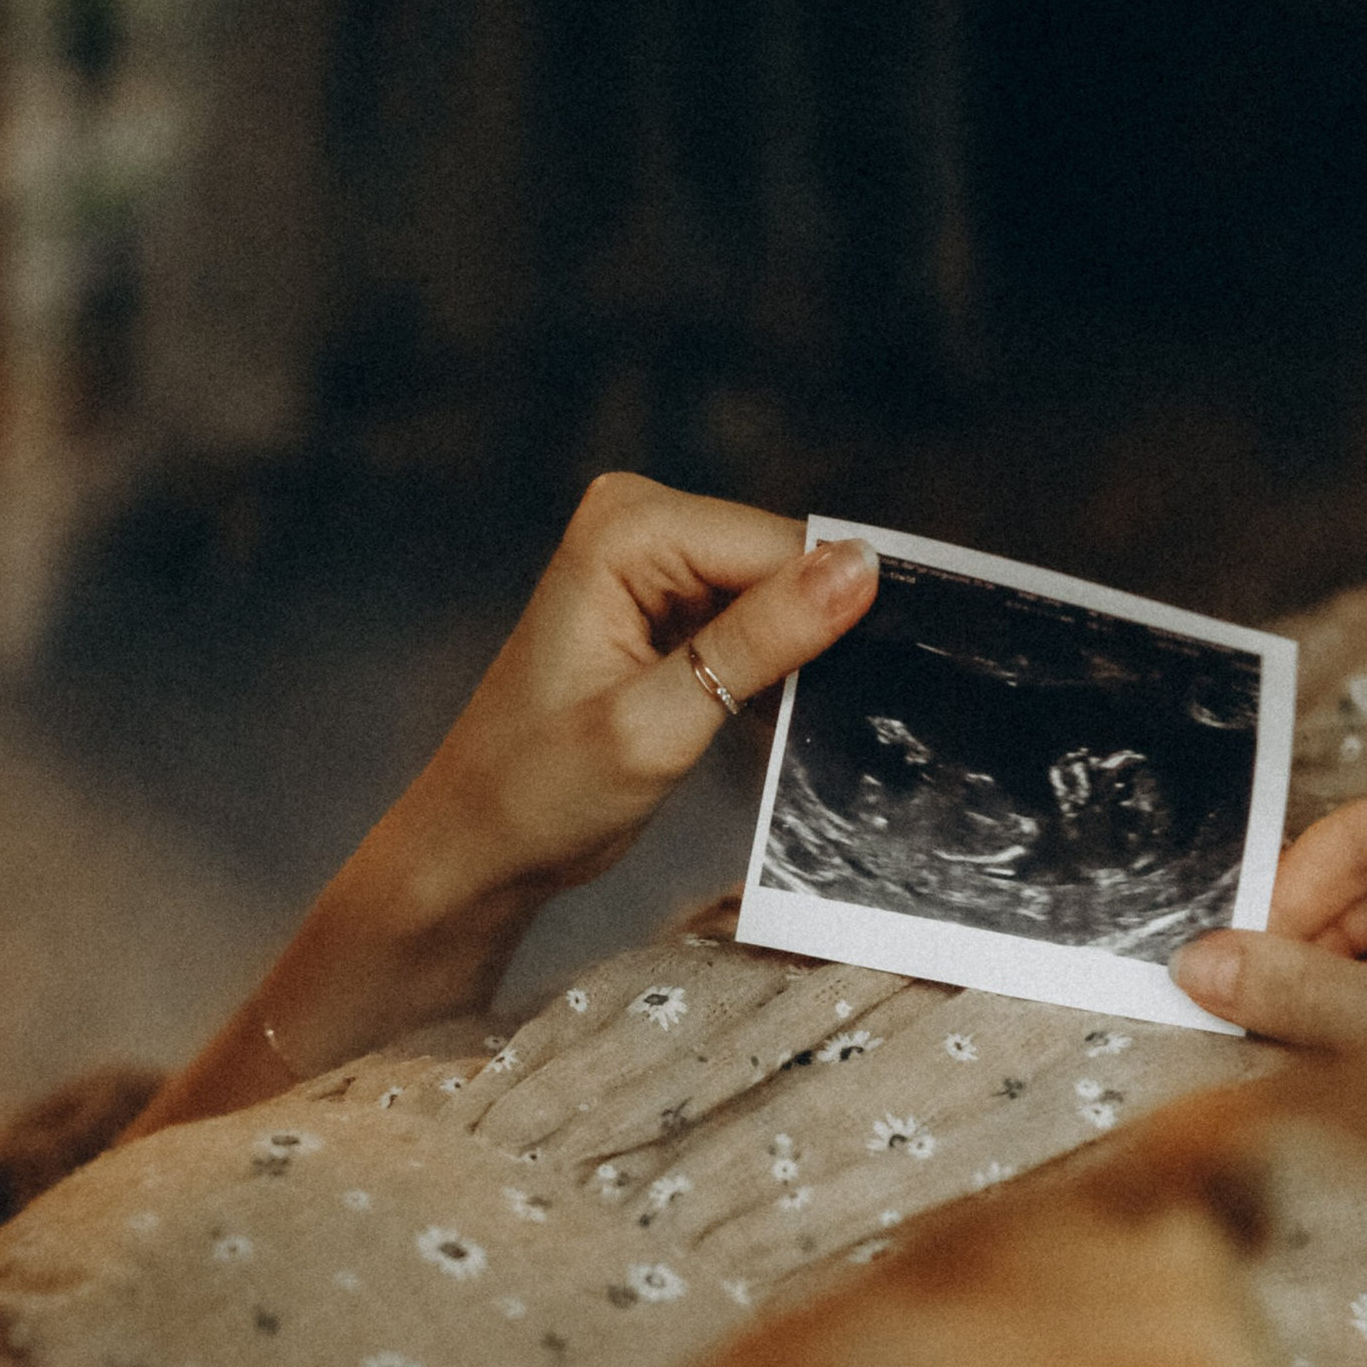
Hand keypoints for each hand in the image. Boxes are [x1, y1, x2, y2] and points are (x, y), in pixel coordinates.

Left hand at [135, 480, 877, 1130]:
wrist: (480, 844)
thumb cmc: (540, 793)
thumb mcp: (658, 724)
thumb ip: (761, 641)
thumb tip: (858, 568)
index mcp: (626, 529)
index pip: (777, 546)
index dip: (836, 608)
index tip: (885, 675)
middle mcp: (639, 522)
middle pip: (782, 563)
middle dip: (816, 632)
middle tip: (828, 718)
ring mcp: (653, 562)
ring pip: (780, 595)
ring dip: (799, 658)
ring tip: (794, 727)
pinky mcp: (668, 605)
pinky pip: (756, 620)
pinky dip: (774, 671)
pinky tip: (776, 723)